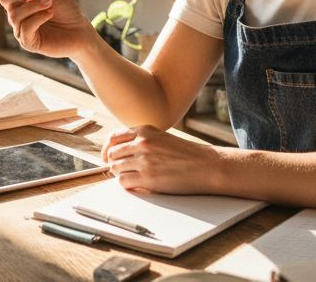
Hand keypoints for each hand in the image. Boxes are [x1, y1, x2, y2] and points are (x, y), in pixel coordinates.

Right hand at [0, 0, 94, 58]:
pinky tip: (50, 13)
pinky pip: (25, 28)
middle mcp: (18, 16)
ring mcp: (22, 30)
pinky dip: (37, 18)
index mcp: (21, 3)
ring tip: (49, 2)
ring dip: (33, 5)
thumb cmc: (67, 11)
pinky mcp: (29, 42)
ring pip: (16, 15)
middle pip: (6, 2)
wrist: (81, 30)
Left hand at [102, 125, 219, 193]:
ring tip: (132, 177)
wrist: (207, 165)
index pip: (114, 137)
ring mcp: (144, 160)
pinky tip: (136, 185)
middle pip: (112, 153)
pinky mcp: (148, 178)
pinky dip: (127, 185)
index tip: (107, 156)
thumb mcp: (162, 138)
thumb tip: (121, 150)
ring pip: (116, 168)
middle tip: (118, 169)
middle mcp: (142, 143)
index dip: (108, 148)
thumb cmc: (187, 154)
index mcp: (145, 131)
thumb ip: (143, 140)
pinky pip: (124, 182)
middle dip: (113, 162)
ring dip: (120, 174)